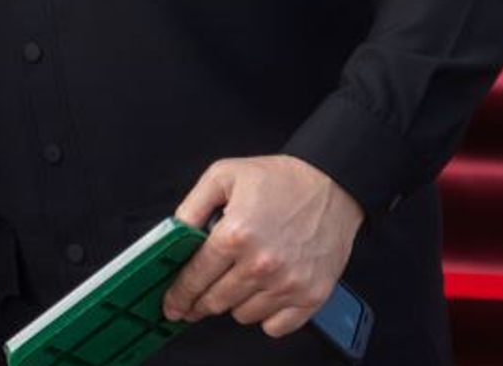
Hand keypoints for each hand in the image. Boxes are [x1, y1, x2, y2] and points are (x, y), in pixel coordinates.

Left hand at [161, 155, 362, 338]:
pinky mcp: (311, 295)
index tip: (171, 305)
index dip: (178, 294)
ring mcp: (288, 283)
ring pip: (243, 316)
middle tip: (195, 301)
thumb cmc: (280, 179)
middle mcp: (261, 264)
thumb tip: (173, 236)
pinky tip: (263, 295)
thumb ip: (192, 207)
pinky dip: (265, 316)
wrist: (331, 183)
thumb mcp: (224, 175)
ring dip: (234, 303)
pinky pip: (275, 327)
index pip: (195, 277)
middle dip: (199, 303)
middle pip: (215, 301)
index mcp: (236, 234)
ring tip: (240, 280)